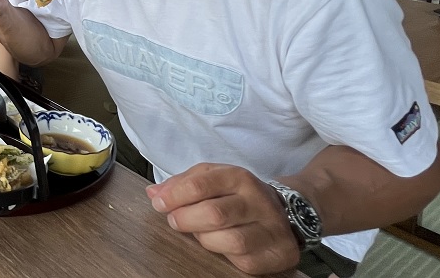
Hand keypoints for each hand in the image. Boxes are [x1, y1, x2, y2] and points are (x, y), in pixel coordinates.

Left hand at [146, 163, 298, 274]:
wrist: (285, 212)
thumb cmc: (237, 195)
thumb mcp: (212, 177)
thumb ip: (182, 183)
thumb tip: (154, 193)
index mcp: (239, 177)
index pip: (200, 185)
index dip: (174, 197)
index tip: (159, 204)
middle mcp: (258, 200)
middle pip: (214, 214)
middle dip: (186, 220)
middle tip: (176, 221)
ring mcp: (272, 228)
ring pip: (231, 241)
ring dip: (206, 239)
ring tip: (201, 233)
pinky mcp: (279, 253)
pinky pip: (245, 262)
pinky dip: (226, 256)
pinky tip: (222, 246)